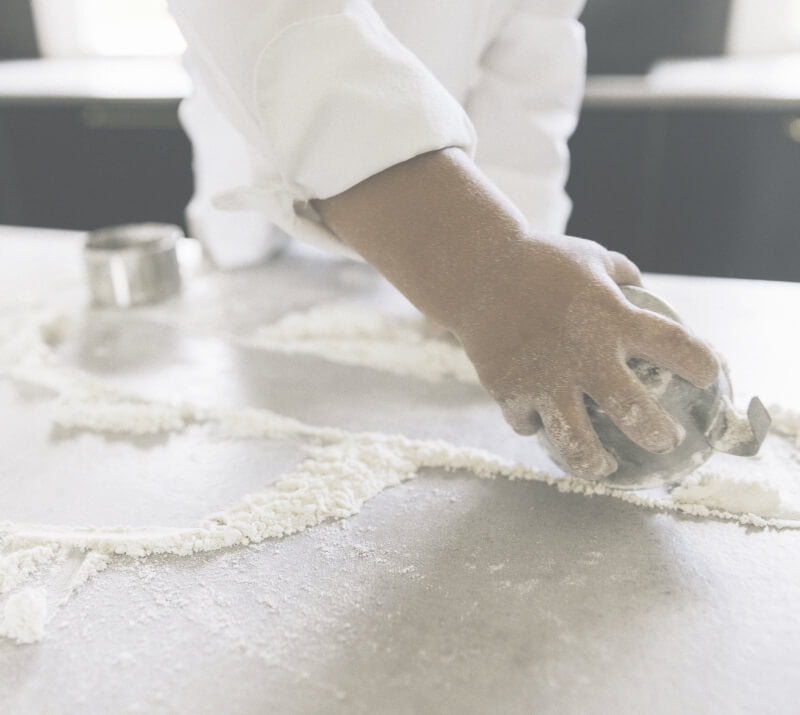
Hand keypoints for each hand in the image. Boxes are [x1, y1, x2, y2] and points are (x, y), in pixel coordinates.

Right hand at [449, 233, 718, 477]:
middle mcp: (583, 353)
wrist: (476, 269)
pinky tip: (538, 418)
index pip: (674, 346)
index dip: (699, 365)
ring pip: (576, 444)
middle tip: (664, 440)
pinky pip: (527, 424)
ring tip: (602, 468)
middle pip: (635, 414)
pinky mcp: (508, 390)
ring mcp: (544, 377)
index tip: (708, 376)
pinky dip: (534, 424)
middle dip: (658, 435)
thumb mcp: (589, 257)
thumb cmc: (539, 260)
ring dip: (594, 463)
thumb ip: (622, 277)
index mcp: (612, 317)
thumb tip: (647, 296)